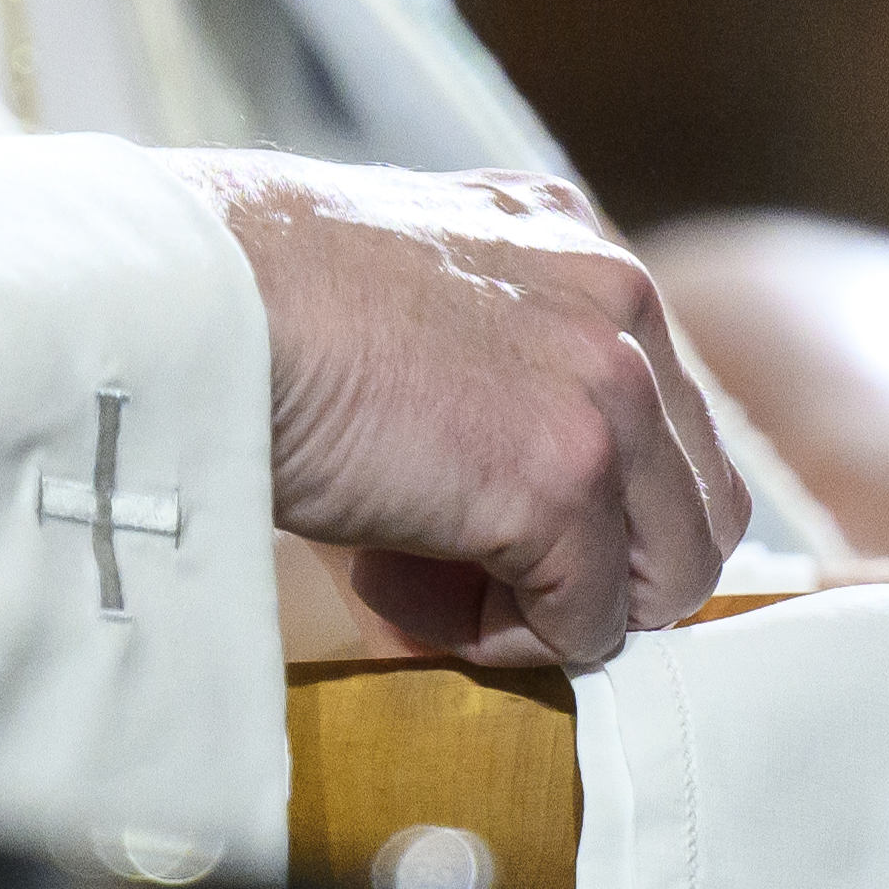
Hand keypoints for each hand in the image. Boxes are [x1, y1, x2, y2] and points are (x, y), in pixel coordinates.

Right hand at [223, 162, 737, 673]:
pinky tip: (396, 586)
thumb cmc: (251, 300)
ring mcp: (606, 391)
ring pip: (668, 575)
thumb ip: (481, 364)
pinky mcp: (564, 478)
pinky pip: (587, 624)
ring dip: (558, 608)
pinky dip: (505, 642)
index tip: (477, 520)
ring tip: (426, 583)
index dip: (587, 502)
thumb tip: (494, 505)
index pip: (666, 416)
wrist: (193, 299)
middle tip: (467, 570)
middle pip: (695, 503)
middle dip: (595, 565)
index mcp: (576, 246)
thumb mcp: (404, 300)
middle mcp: (619, 302)